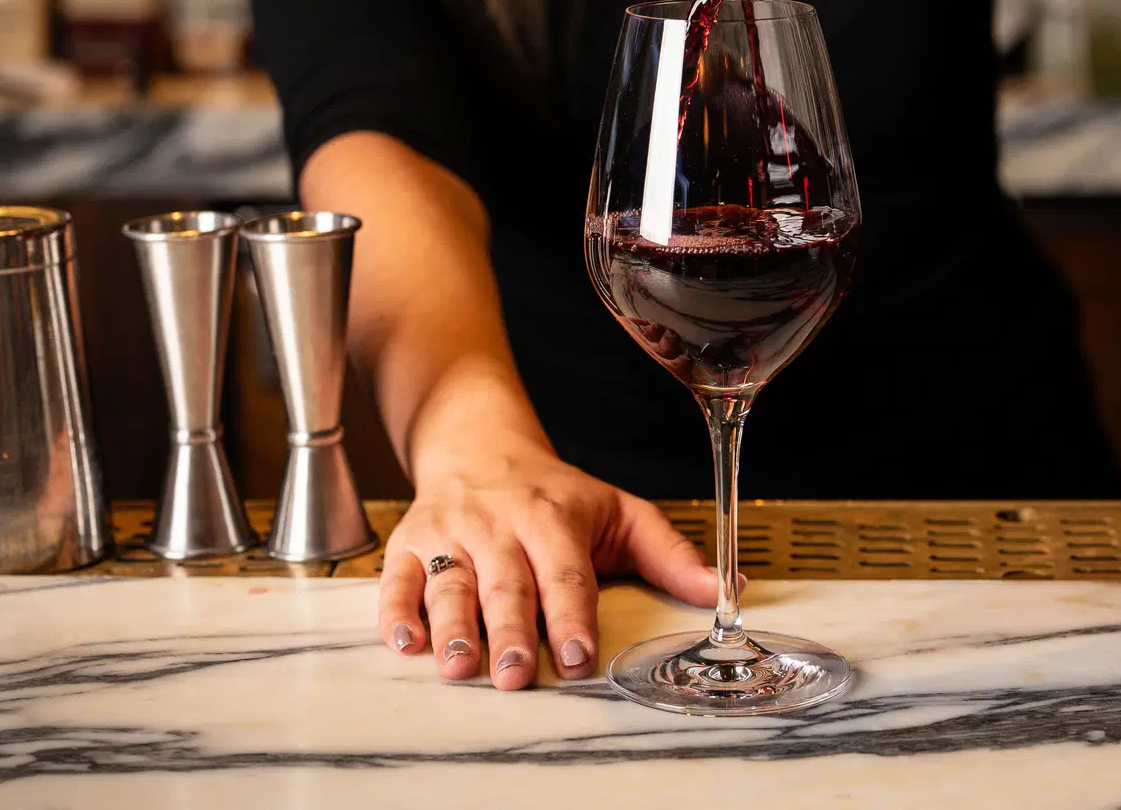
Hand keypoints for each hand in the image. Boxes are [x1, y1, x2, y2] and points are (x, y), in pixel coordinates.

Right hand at [377, 444, 719, 689]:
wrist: (479, 446)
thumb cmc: (554, 493)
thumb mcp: (617, 510)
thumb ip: (668, 553)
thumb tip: (724, 592)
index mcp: (553, 518)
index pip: (566, 571)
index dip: (572, 614)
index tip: (579, 655)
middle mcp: (499, 524)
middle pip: (505, 582)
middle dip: (511, 629)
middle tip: (515, 674)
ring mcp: (451, 532)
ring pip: (449, 582)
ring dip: (453, 626)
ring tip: (459, 666)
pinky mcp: (409, 541)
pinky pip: (397, 577)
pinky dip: (396, 610)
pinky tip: (406, 642)